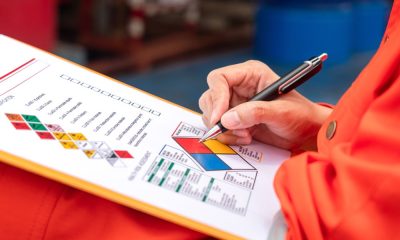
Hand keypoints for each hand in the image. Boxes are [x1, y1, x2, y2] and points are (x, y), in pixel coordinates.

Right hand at [199, 60, 331, 149]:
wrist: (307, 133)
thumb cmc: (300, 116)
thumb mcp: (281, 113)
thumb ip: (254, 113)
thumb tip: (226, 119)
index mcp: (250, 74)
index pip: (220, 79)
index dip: (216, 97)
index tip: (219, 118)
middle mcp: (239, 86)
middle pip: (210, 97)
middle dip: (218, 116)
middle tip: (233, 130)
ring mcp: (235, 103)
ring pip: (211, 113)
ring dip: (225, 129)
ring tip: (246, 135)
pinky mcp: (235, 119)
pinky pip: (219, 127)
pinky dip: (228, 136)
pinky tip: (246, 138)